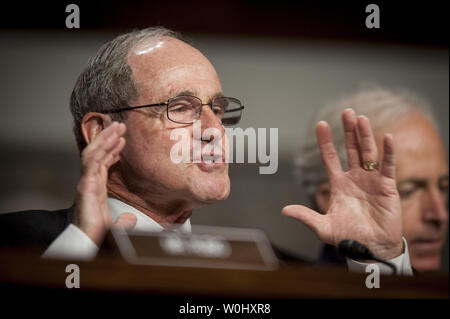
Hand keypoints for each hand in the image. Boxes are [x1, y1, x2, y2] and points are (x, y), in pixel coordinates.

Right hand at [73, 121, 136, 244]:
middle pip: (97, 154)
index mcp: (95, 189)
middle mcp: (89, 182)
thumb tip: (130, 220)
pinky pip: (93, 161)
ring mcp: (86, 182)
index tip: (121, 140)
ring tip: (117, 127)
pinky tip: (113, 140)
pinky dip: (102, 148)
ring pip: (94, 153)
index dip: (111, 150)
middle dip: (107, 138)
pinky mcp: (86, 185)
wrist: (89, 242)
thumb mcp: (116, 225)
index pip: (102, 164)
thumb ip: (123, 221)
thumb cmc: (98, 234)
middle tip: (120, 126)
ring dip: (105, 138)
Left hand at [282, 109, 402, 259]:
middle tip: (347, 112)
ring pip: (368, 153)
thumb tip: (284, 210)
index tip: (321, 125)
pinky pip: (388, 166)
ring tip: (361, 118)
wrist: (371, 250)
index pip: (330, 158)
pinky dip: (388, 152)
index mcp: (339, 185)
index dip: (326, 142)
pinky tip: (387, 137)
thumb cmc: (348, 238)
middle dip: (348, 131)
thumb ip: (306, 217)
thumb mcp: (323, 227)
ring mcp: (371, 181)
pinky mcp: (387, 186)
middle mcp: (355, 178)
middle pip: (351, 149)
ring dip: (365, 136)